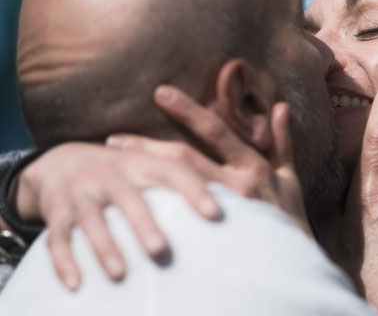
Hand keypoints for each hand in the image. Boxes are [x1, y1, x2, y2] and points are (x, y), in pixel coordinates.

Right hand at [16, 142, 221, 290]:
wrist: (65, 160)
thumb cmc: (128, 170)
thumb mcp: (158, 165)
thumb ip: (201, 177)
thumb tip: (252, 191)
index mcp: (144, 163)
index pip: (174, 171)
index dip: (195, 190)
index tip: (217, 213)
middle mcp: (113, 175)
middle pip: (130, 198)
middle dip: (144, 224)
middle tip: (162, 251)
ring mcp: (83, 193)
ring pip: (92, 220)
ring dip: (104, 247)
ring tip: (121, 274)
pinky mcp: (57, 211)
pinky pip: (56, 237)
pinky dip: (63, 261)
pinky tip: (76, 286)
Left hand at [107, 85, 309, 234]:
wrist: (287, 259)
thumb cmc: (288, 216)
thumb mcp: (289, 177)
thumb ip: (282, 141)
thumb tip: (280, 106)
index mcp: (251, 165)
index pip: (215, 130)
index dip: (187, 110)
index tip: (160, 93)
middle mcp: (234, 184)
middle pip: (183, 159)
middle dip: (147, 146)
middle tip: (115, 139)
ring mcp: (220, 209)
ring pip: (174, 184)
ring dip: (142, 171)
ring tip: (114, 163)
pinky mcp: (210, 232)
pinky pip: (175, 215)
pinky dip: (151, 201)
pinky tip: (130, 196)